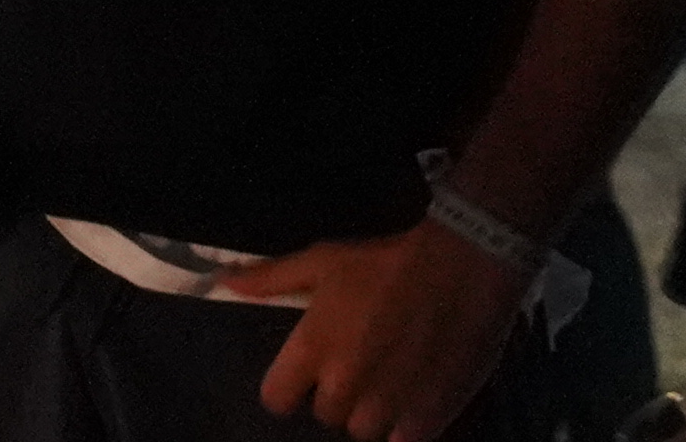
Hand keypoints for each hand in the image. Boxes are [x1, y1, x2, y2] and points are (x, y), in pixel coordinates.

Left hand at [229, 219, 525, 441]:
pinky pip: (402, 441)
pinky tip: (415, 398)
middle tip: (359, 365)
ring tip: (389, 381)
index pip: (276, 398)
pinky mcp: (428, 417)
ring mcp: (386, 404)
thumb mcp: (322, 261)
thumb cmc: (385, 262)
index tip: (302, 379)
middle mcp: (344, 384)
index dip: (287, 390)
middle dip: (337, 394)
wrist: (461, 268)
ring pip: (363, 431)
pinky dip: (406, 427)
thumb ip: (270, 280)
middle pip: (325, 414)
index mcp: (312, 348)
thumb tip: (224, 283)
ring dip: (372, 412)